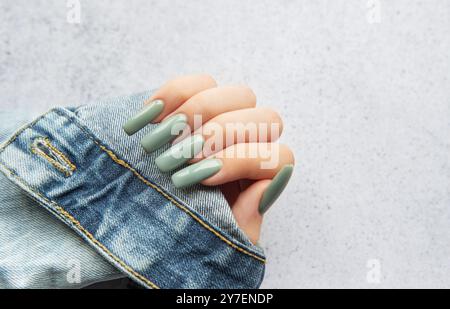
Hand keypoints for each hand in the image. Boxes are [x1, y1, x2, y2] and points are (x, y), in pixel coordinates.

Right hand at [123, 74, 294, 243]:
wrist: (139, 227)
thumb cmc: (183, 234)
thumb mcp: (213, 240)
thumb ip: (244, 222)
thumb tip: (266, 185)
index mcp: (258, 180)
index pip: (279, 156)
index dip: (244, 161)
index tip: (203, 177)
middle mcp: (248, 147)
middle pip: (266, 117)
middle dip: (222, 134)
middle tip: (180, 158)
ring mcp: (224, 122)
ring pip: (237, 94)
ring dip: (197, 114)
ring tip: (159, 141)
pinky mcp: (193, 104)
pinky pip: (196, 82)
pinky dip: (172, 94)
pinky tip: (149, 118)